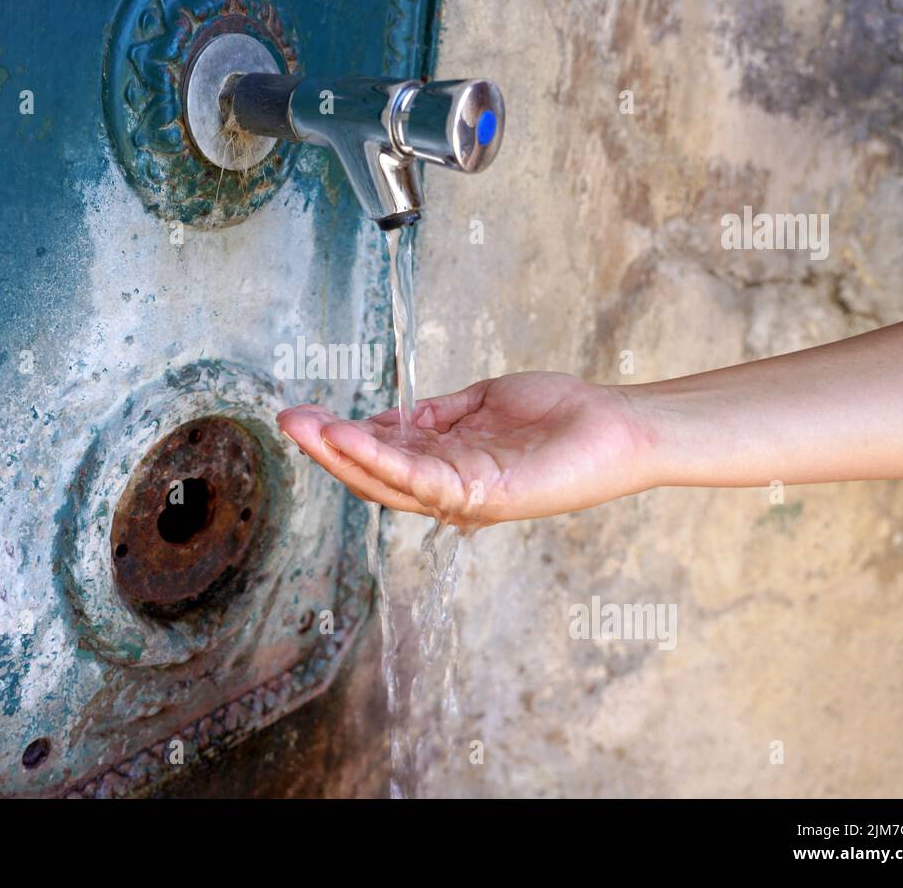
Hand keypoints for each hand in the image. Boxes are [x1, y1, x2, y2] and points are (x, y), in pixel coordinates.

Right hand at [277, 372, 654, 527]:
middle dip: (325, 449)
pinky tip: (349, 434)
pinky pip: (421, 479)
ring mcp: (463, 497)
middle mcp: (448, 488)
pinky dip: (381, 459)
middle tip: (286, 421)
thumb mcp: (480, 404)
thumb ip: (434, 413)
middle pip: (373, 476)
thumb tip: (386, 416)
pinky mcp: (482, 496)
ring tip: (303, 427)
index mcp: (445, 466)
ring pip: (387, 483)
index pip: (382, 455)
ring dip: (340, 455)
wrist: (616, 425)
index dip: (342, 437)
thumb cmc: (558, 415)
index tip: (305, 413)